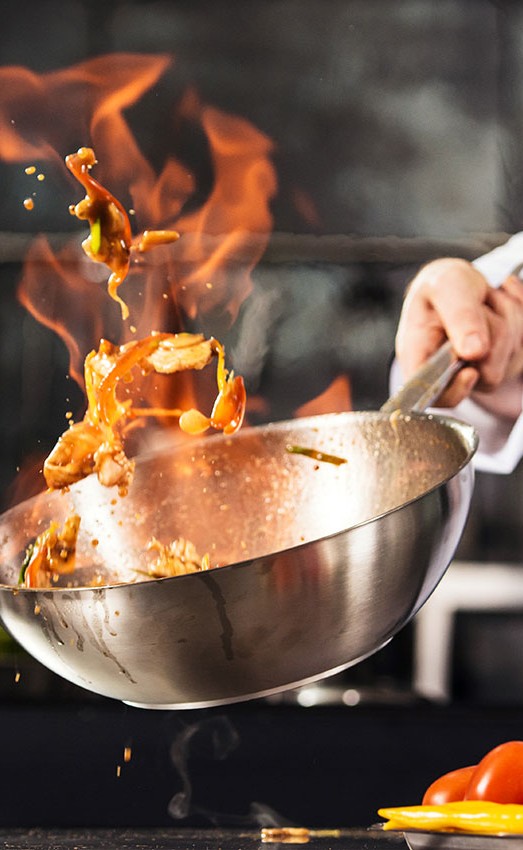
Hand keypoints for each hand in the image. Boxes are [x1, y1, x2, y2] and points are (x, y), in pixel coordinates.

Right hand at [395, 257, 522, 408]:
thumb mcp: (445, 287)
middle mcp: (448, 372)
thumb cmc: (442, 286)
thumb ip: (459, 317)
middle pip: (486, 375)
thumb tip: (472, 352)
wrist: (460, 281)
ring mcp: (479, 370)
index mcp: (418, 358)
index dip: (455, 390)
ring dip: (507, 318)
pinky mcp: (504, 362)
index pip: (434, 396)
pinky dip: (519, 316)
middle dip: (493, 332)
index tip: (470, 371)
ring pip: (511, 357)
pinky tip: (499, 305)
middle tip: (477, 306)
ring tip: (485, 304)